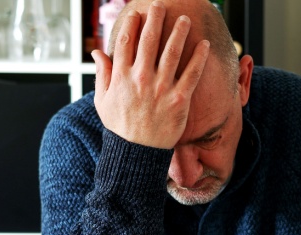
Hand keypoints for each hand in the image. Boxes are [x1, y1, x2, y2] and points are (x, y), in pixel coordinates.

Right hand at [91, 1, 209, 148]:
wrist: (137, 154)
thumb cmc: (120, 127)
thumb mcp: (103, 101)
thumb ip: (102, 74)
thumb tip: (96, 53)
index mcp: (121, 77)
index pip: (126, 42)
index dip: (132, 23)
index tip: (137, 13)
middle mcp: (140, 79)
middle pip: (149, 40)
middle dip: (155, 19)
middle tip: (161, 5)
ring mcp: (161, 88)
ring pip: (172, 52)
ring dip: (179, 32)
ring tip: (184, 19)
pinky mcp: (179, 99)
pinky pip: (191, 74)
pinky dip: (199, 57)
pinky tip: (204, 45)